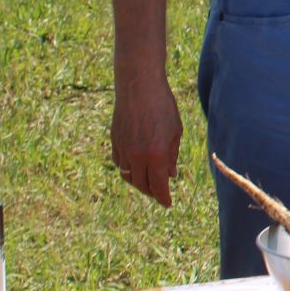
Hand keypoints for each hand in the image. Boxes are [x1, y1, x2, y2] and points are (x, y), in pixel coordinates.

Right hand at [111, 73, 182, 206]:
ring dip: (139, 182)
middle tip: (159, 193)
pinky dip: (128, 169)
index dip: (163, 198)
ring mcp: (123, 149)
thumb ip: (172, 156)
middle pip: (142, 185)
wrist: (138, 86)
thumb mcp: (175, 131)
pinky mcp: (114, 141)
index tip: (167, 204)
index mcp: (156, 155)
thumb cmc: (162, 105)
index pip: (159, 187)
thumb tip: (170, 175)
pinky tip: (136, 166)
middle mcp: (138, 156)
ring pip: (129, 176)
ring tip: (148, 181)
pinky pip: (120, 163)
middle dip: (152, 192)